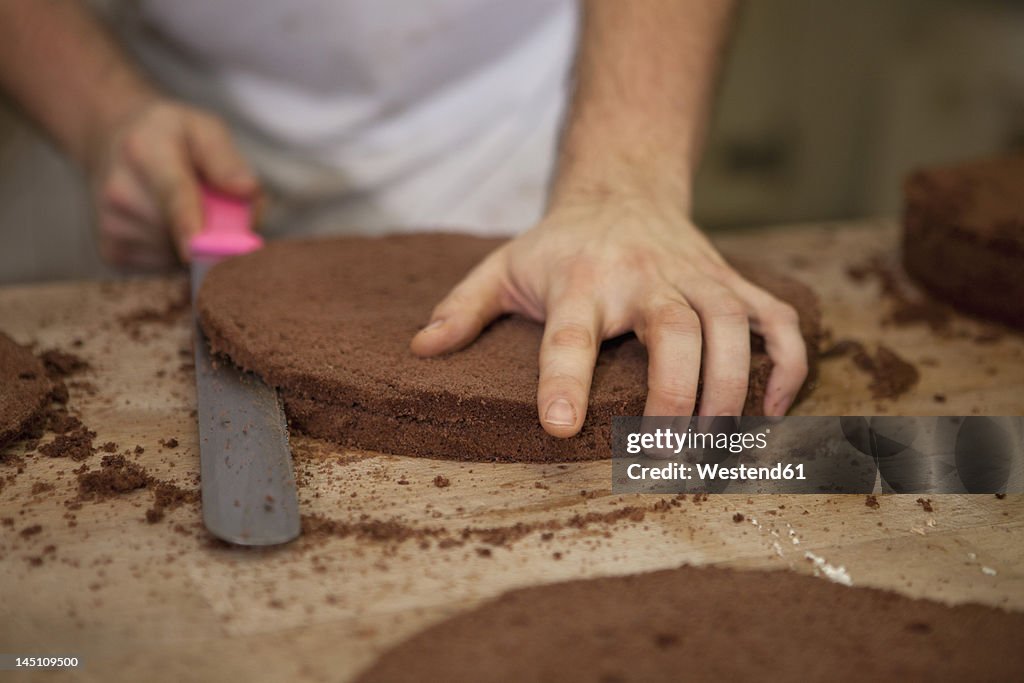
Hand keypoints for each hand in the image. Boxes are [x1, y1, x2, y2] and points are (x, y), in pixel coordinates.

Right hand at [85, 98, 258, 267]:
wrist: (111, 144)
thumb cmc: (169, 138)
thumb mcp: (202, 129)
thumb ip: (226, 158)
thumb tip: (247, 189)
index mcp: (146, 151)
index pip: (173, 193)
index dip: (187, 223)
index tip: (196, 248)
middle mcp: (120, 190)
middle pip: (182, 231)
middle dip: (212, 228)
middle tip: (209, 201)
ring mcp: (112, 225)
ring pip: (177, 253)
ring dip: (194, 241)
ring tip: (180, 206)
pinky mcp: (113, 251)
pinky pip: (164, 265)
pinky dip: (176, 251)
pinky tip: (164, 222)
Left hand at [410, 195, 807, 436]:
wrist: (623, 188)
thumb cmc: (559, 243)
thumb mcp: (502, 266)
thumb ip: (463, 308)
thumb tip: (420, 350)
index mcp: (580, 280)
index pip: (570, 335)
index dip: (564, 382)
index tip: (560, 430)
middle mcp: (642, 277)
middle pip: (675, 331)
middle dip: (676, 396)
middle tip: (664, 456)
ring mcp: (694, 277)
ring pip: (731, 325)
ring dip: (733, 387)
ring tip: (717, 445)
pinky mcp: (729, 282)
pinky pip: (775, 318)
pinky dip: (787, 362)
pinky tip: (774, 409)